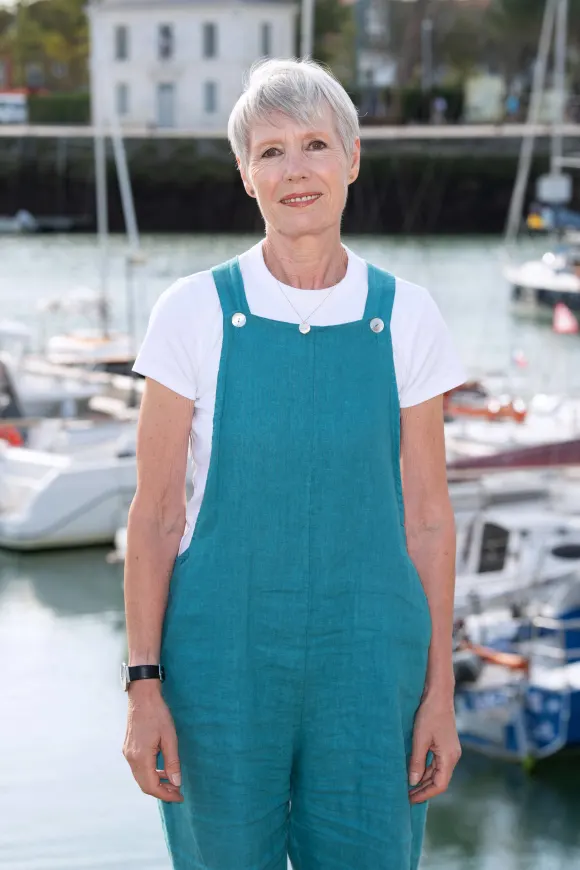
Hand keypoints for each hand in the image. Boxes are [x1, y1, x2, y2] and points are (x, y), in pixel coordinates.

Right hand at [122, 682, 183, 802]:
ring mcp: (127, 753)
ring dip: (156, 783)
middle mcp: (131, 758)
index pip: (152, 786)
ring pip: (141, 778)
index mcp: (141, 757)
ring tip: (172, 782)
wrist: (142, 696)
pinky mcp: (128, 748)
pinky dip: (150, 773)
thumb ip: (172, 762)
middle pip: (144, 785)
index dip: (166, 795)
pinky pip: (138, 768)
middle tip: (178, 792)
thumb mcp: (170, 737)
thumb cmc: (157, 714)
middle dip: (161, 792)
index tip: (180, 797)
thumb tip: (176, 782)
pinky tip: (162, 770)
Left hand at [408, 689, 460, 803]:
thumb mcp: (419, 739)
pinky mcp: (445, 745)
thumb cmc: (429, 715)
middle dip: (423, 789)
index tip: (411, 798)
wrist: (438, 695)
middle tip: (406, 795)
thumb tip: (412, 782)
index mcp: (449, 757)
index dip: (425, 794)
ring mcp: (450, 751)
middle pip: (439, 780)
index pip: (439, 785)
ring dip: (424, 780)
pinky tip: (414, 772)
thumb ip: (417, 761)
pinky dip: (425, 769)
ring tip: (408, 786)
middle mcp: (452, 756)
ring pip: (437, 772)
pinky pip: (436, 763)